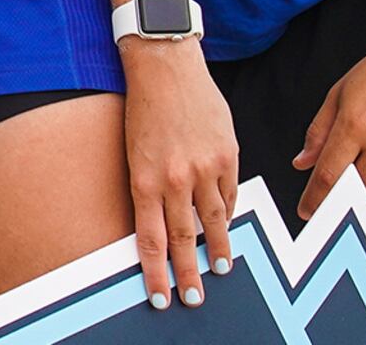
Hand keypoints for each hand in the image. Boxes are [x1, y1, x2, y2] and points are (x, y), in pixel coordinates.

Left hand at [123, 40, 243, 308]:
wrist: (166, 67)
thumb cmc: (144, 109)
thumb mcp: (135, 153)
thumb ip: (151, 189)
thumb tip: (167, 225)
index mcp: (144, 179)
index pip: (150, 239)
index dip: (155, 272)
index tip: (161, 297)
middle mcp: (174, 178)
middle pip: (183, 237)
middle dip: (189, 272)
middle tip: (195, 299)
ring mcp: (204, 167)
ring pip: (214, 220)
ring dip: (218, 248)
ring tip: (221, 269)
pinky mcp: (227, 154)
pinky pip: (230, 193)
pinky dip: (229, 212)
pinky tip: (228, 226)